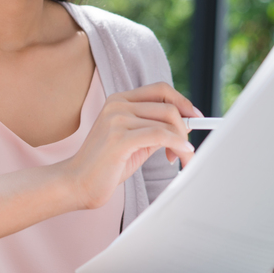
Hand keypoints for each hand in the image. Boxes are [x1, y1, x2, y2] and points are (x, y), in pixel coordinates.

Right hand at [61, 82, 198, 209]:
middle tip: (186, 149)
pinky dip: (177, 145)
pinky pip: (160, 135)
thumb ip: (153, 129)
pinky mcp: (120, 138)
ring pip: (167, 121)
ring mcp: (117, 119)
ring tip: (180, 159)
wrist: (77, 183)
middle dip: (185, 128)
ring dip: (183, 142)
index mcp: (119, 100)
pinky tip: (181, 156)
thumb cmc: (106, 165)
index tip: (196, 118)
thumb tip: (185, 126)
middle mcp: (117, 105)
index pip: (160, 89)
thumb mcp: (133, 141)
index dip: (183, 101)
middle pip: (168, 106)